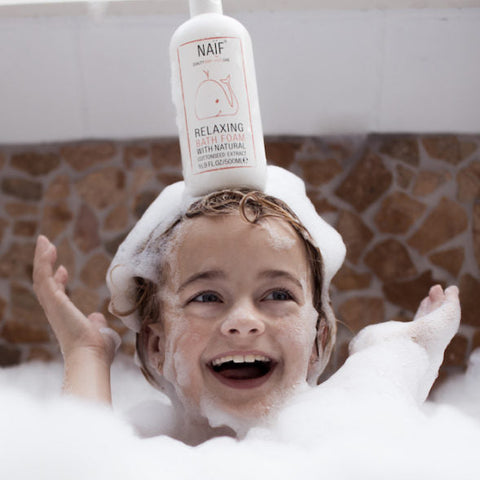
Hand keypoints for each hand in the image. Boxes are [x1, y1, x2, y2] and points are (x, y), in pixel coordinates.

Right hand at [33, 235, 119, 365]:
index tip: (64, 269)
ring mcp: (52, 306)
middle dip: (45, 264)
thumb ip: (96, 323)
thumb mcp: (99, 331)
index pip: (57, 295)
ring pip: (40, 278)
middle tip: (47, 247)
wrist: (92, 357)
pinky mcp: (54, 301)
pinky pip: (44, 277)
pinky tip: (48, 248)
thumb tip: (97, 318)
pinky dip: (44, 262)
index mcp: (65, 317)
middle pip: (44, 283)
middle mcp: (55, 311)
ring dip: (42, 259)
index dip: (59, 281)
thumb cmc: (97, 350)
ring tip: (45, 241)